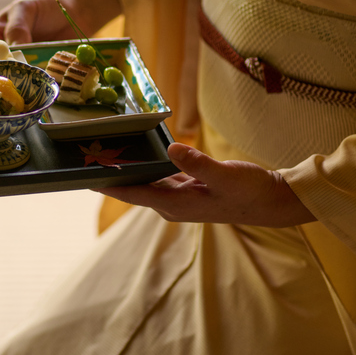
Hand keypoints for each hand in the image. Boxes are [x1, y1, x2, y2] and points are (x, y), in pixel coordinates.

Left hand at [96, 143, 314, 226]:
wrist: (271, 202)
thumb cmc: (250, 191)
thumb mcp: (225, 176)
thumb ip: (198, 164)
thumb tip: (172, 149)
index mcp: (177, 204)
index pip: (134, 194)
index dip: (108, 185)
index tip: (84, 176)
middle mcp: (173, 205)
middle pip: (134, 189)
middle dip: (111, 175)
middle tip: (87, 155)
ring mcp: (179, 198)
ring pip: (146, 183)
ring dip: (128, 170)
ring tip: (104, 152)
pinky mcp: (188, 189)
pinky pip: (159, 178)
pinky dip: (147, 167)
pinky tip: (138, 153)